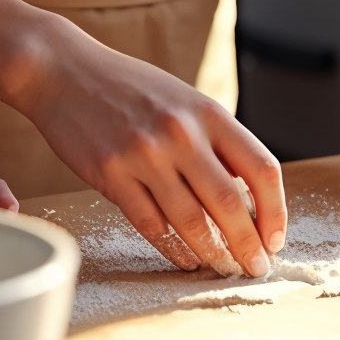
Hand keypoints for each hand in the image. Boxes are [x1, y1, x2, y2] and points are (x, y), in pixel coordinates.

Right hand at [24, 28, 285, 278]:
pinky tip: (185, 259)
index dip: (275, 211)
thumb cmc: (128, 87)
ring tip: (224, 270)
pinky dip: (174, 249)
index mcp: (208, 112)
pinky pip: (151, 225)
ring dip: (213, 254)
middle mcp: (182, 133)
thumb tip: (248, 193)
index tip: (275, 237)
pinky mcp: (111, 174)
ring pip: (192, 222)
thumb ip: (214, 141)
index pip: (262, 169)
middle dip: (248, 246)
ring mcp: (145, 154)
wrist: (63, 70)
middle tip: (256, 269)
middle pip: (230, 204)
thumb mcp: (183, 100)